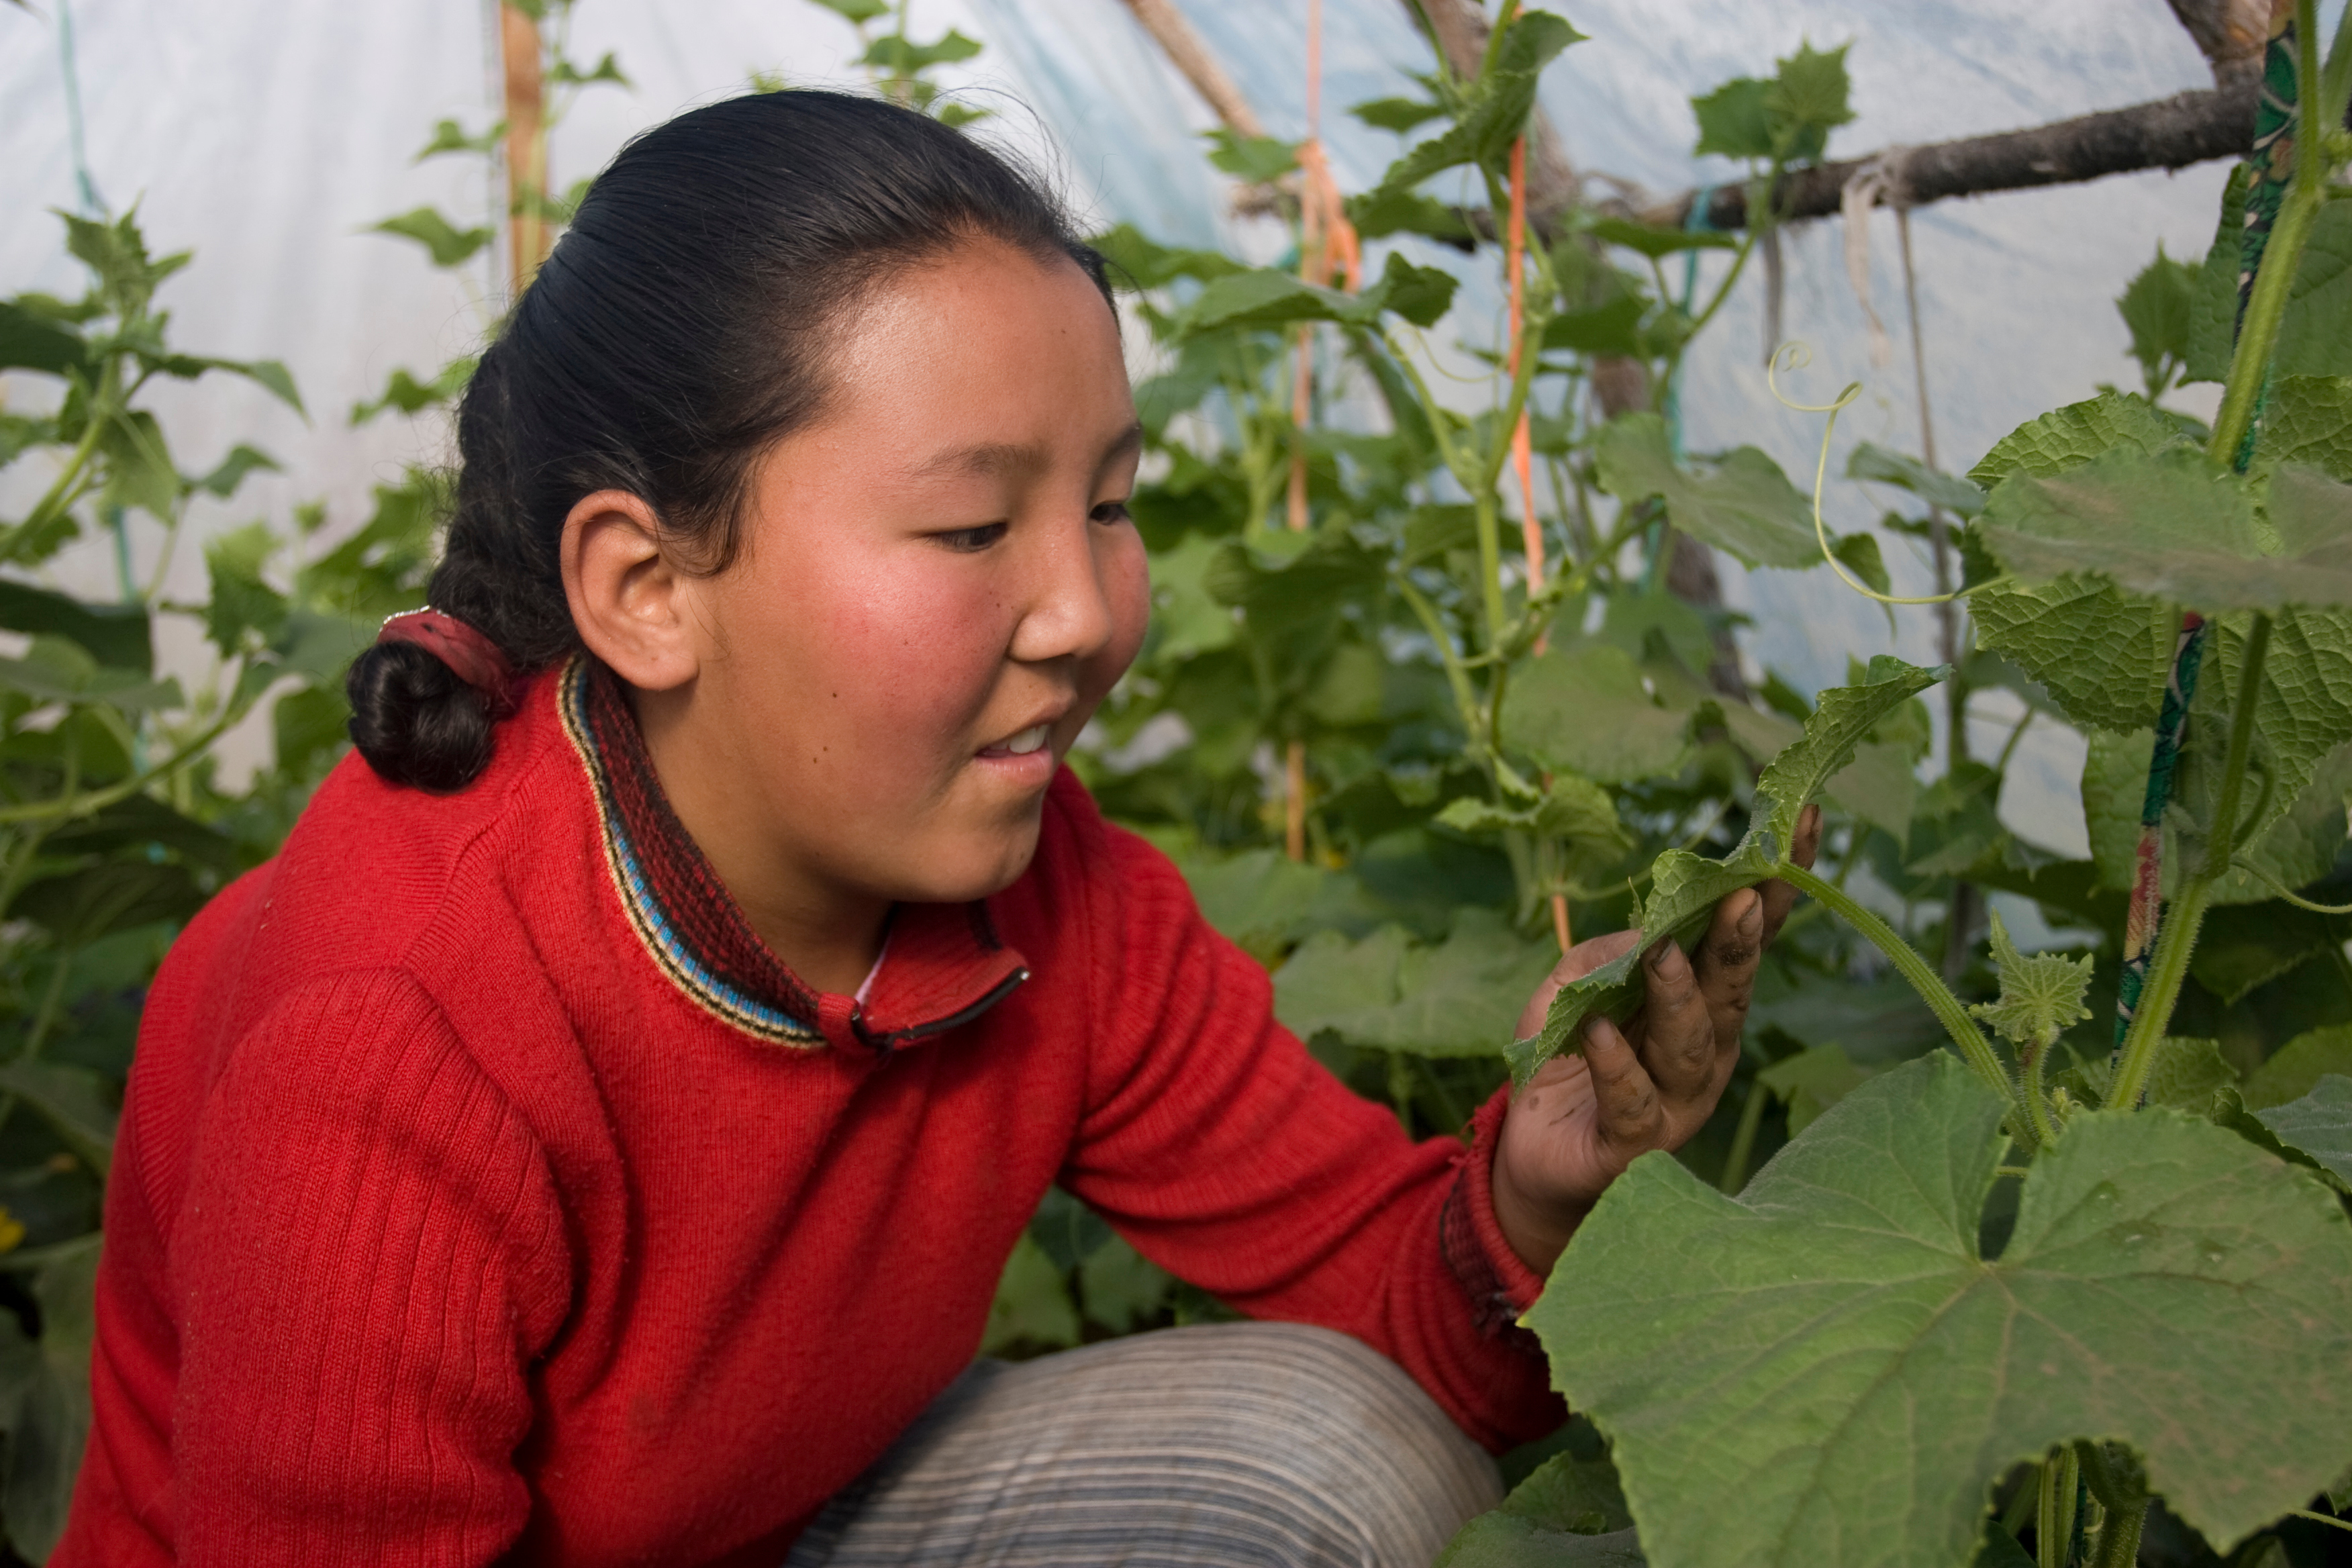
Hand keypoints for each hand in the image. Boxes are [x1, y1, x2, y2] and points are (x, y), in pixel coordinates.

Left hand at [1490, 805, 1820, 1275]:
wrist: (1531, 1155)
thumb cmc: (1566, 1057)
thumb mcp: (1572, 989)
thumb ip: (1606, 956)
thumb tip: (1643, 932)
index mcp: (1703, 1003)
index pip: (1747, 938)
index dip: (1775, 883)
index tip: (1798, 823)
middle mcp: (1705, 1051)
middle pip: (1732, 990)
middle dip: (1739, 942)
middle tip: (1743, 896)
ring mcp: (1675, 1102)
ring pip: (1690, 1046)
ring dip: (1679, 997)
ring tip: (1660, 956)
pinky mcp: (1632, 1146)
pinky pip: (1630, 1102)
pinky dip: (1615, 1065)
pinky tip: (1596, 1034)